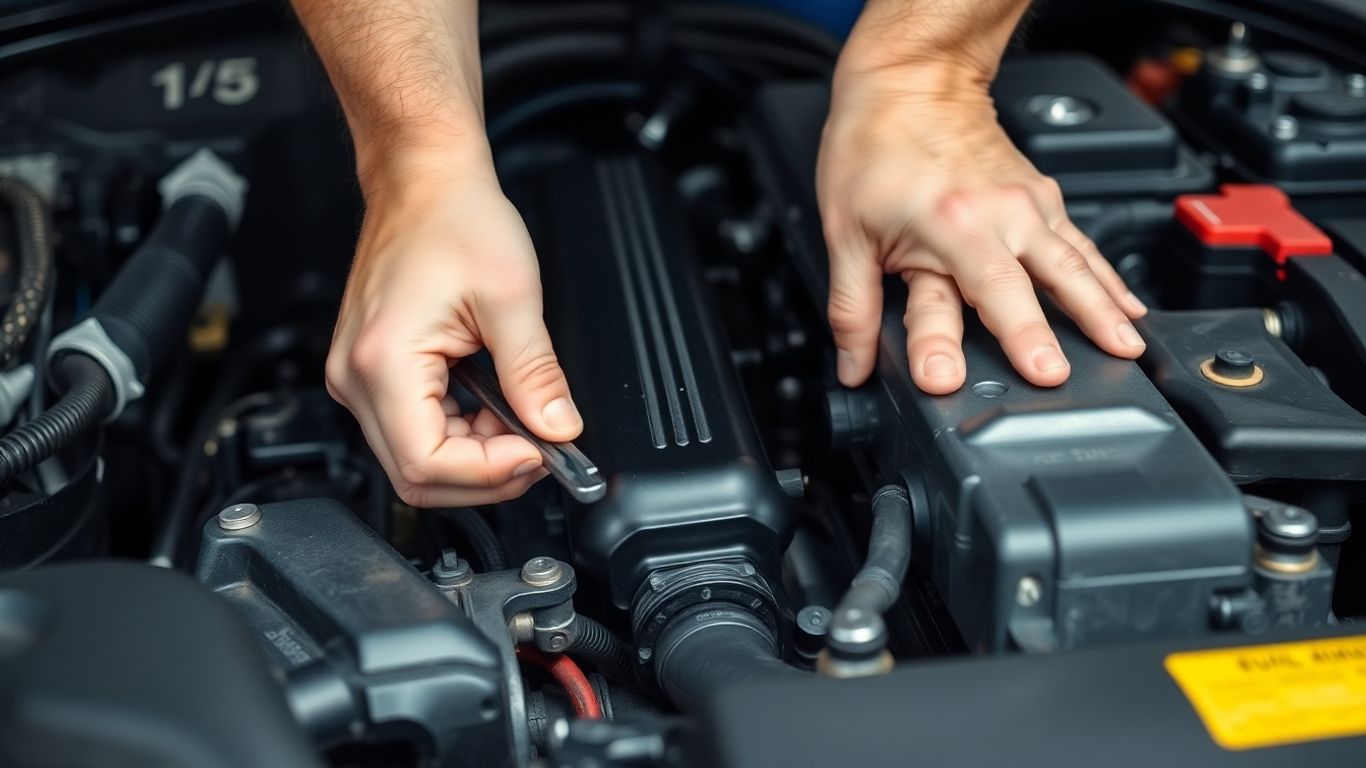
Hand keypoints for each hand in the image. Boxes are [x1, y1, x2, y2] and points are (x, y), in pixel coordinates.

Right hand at [326, 151, 581, 506]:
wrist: (424, 181)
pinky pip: (414, 430)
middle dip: (486, 474)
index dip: (490, 473)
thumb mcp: (512, 297)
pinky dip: (461, 434)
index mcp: (382, 361)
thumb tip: (558, 429)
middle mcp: (355, 378)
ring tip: (518, 418)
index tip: (538, 453)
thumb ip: (536, 375)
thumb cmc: (454, 218)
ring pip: (417, 460)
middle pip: (417, 475)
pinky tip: (492, 409)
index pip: (427, 463)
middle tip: (539, 448)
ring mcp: (358, 379)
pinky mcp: (372, 375)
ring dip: (476, 455)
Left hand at [817, 63, 1147, 393]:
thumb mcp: (845, 232)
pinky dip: (1107, 277)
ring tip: (1130, 347)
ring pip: (1079, 262)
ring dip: (1108, 307)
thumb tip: (854, 365)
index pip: (995, 293)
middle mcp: (1001, 215)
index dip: (1017, 336)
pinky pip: (1082, 244)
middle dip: (1084, 326)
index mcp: (953, 225)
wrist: (911, 78)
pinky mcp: (1041, 195)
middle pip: (1053, 280)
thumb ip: (853, 308)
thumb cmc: (875, 144)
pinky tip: (1126, 304)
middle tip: (1110, 364)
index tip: (1039, 373)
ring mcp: (1028, 203)